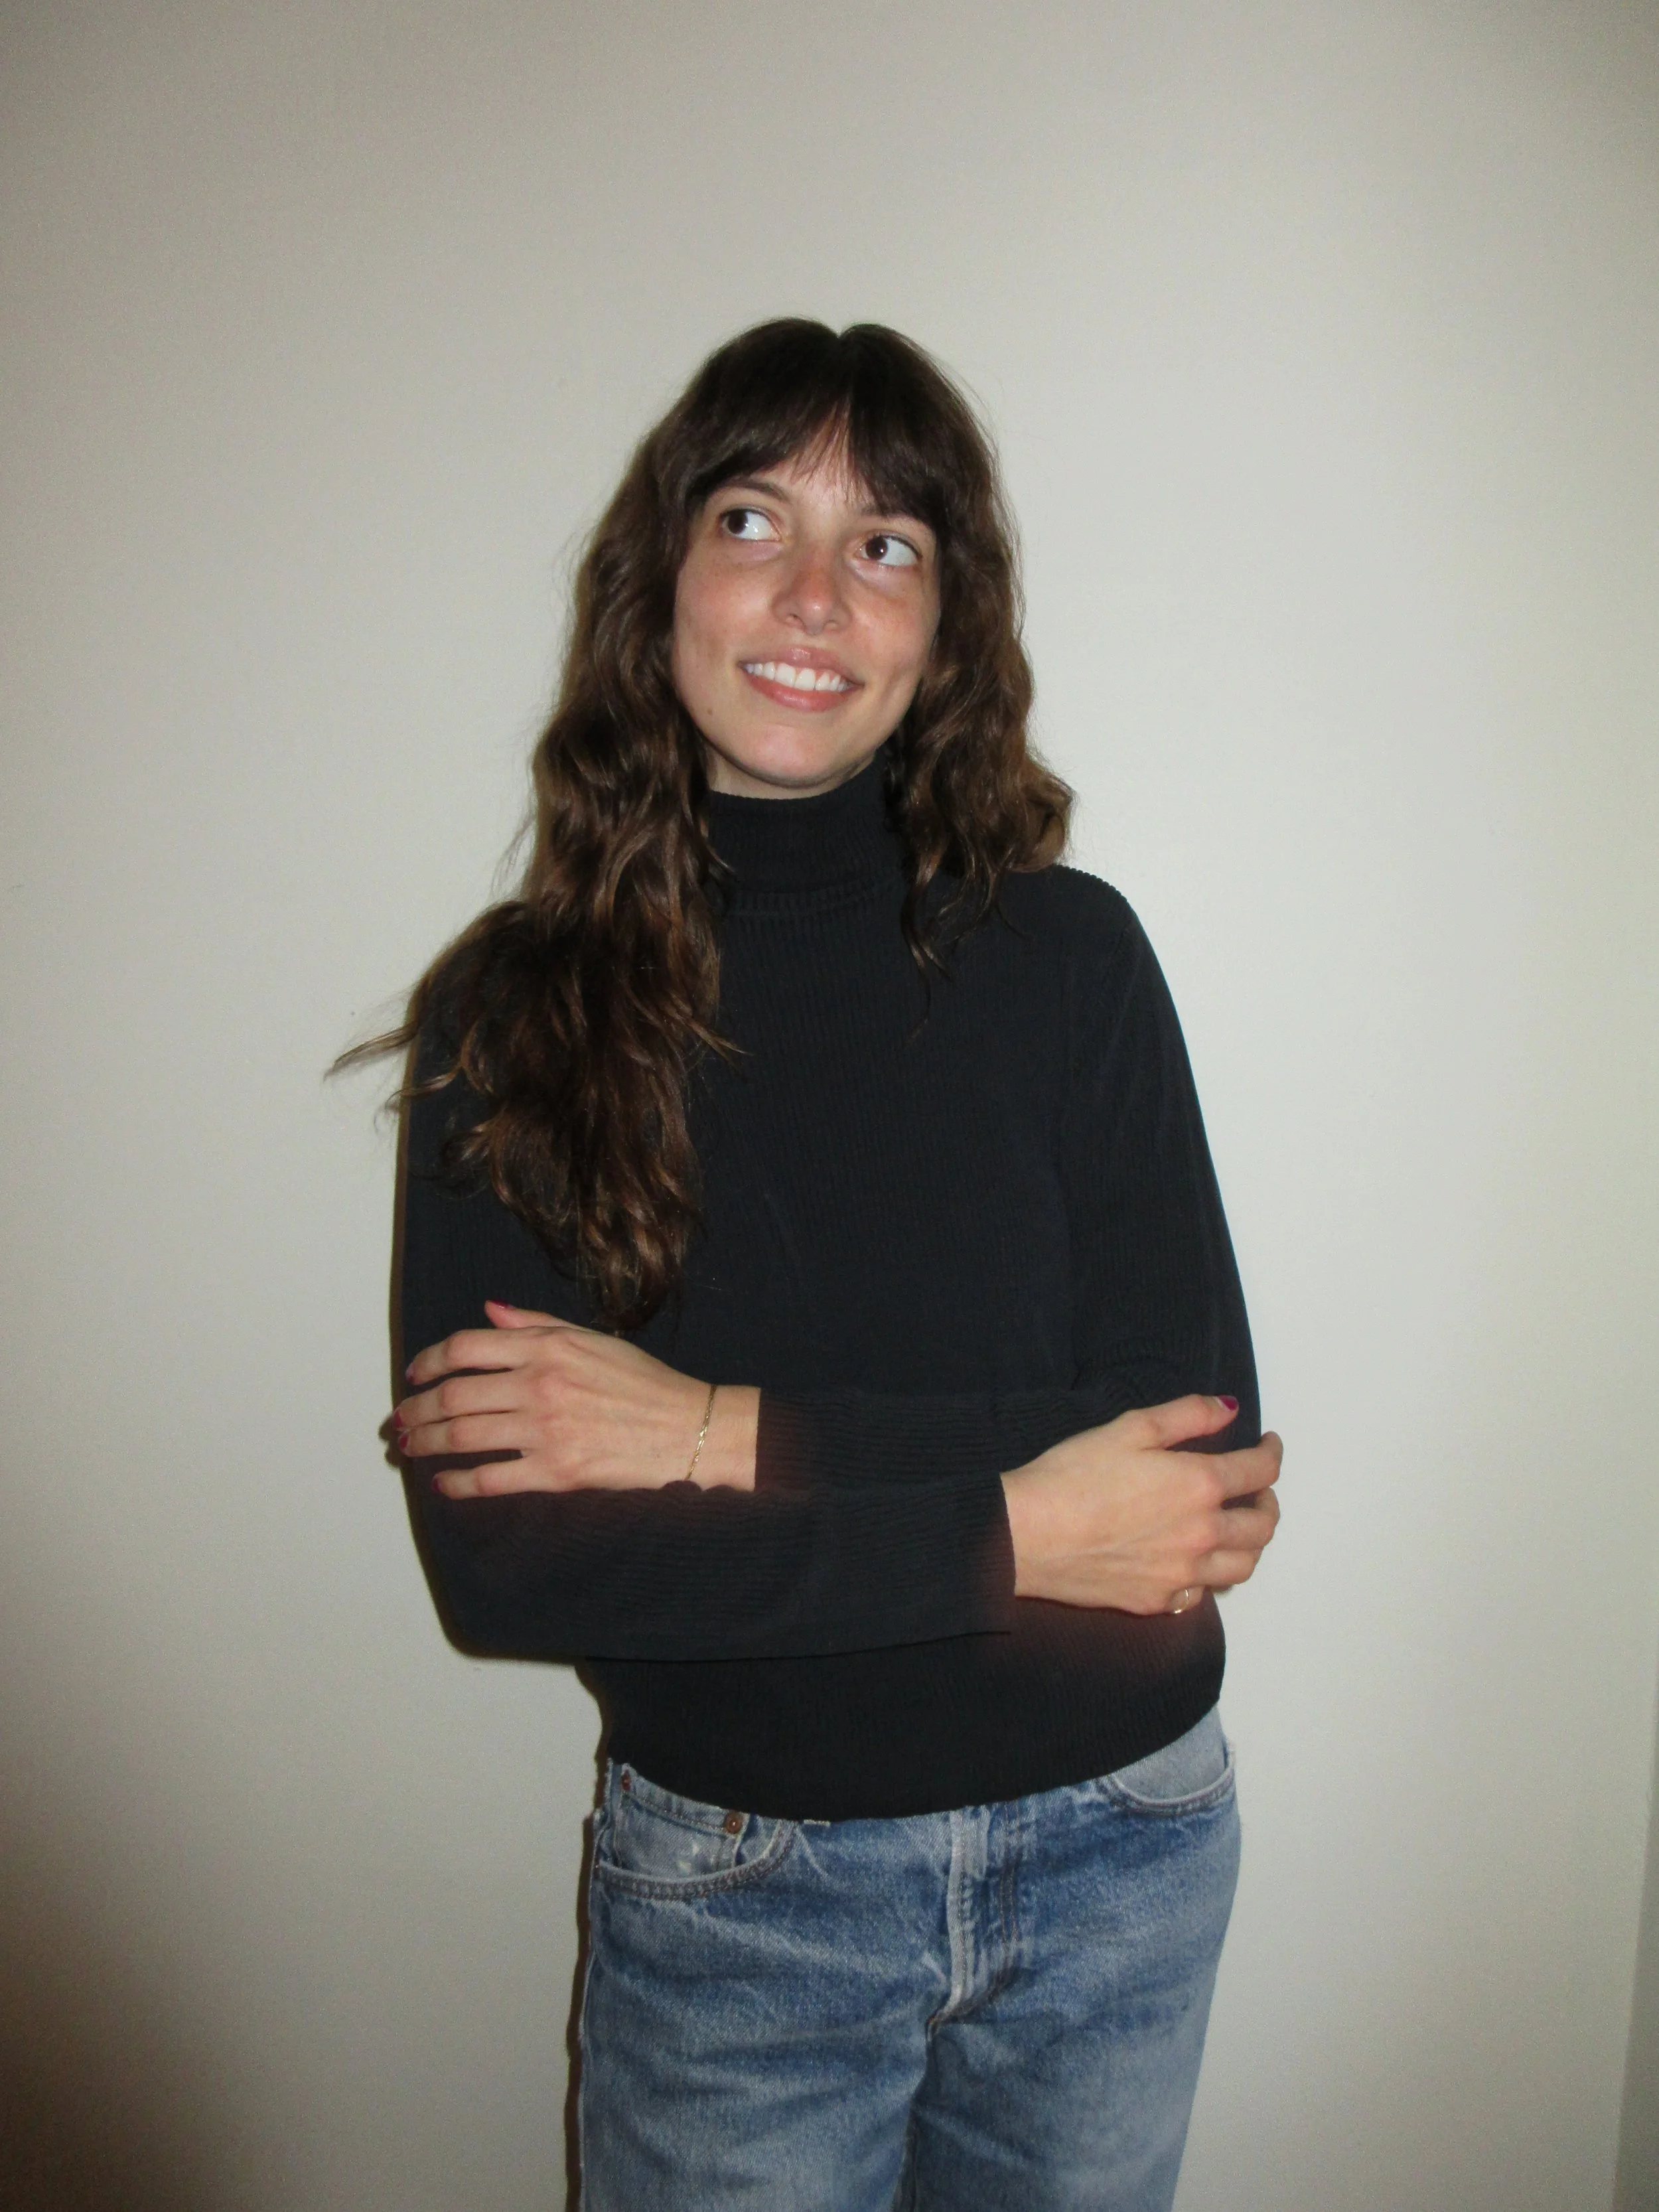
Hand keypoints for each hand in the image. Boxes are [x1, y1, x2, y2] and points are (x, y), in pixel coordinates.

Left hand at [395, 1302, 759, 1498]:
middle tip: (400, 1421)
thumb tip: (489, 1312)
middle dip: (416, 1409)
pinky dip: (458, 1482)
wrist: (687, 1428)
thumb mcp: (591, 1338)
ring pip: (462, 1436)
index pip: (465, 1347)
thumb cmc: (643, 1382)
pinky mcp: (555, 1472)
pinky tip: (445, 1483)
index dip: (429, 1361)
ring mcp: (545, 1430)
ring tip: (410, 1447)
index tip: (415, 1375)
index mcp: (547, 1347)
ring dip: (426, 1442)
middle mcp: (539, 1385)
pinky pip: (490, 1478)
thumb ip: (535, 1325)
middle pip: (454, 1395)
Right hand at [1000, 1395, 1280, 1613]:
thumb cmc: (1072, 1474)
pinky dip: (1208, 1574)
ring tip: (1236, 1527)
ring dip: (1249, 1544)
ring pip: (1243, 1567)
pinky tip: (1192, 1559)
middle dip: (1269, 1502)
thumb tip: (1228, 1408)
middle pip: (1262, 1526)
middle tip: (1257, 1489)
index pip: (1260, 1471)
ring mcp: (1183, 1574)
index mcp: (1200, 1485)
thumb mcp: (1129, 1428)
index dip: (1272, 1453)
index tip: (1268, 1444)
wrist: (1027, 1535)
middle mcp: (1202, 1534)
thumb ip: (1187, 1415)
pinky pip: (1202, 1592)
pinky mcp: (1158, 1601)